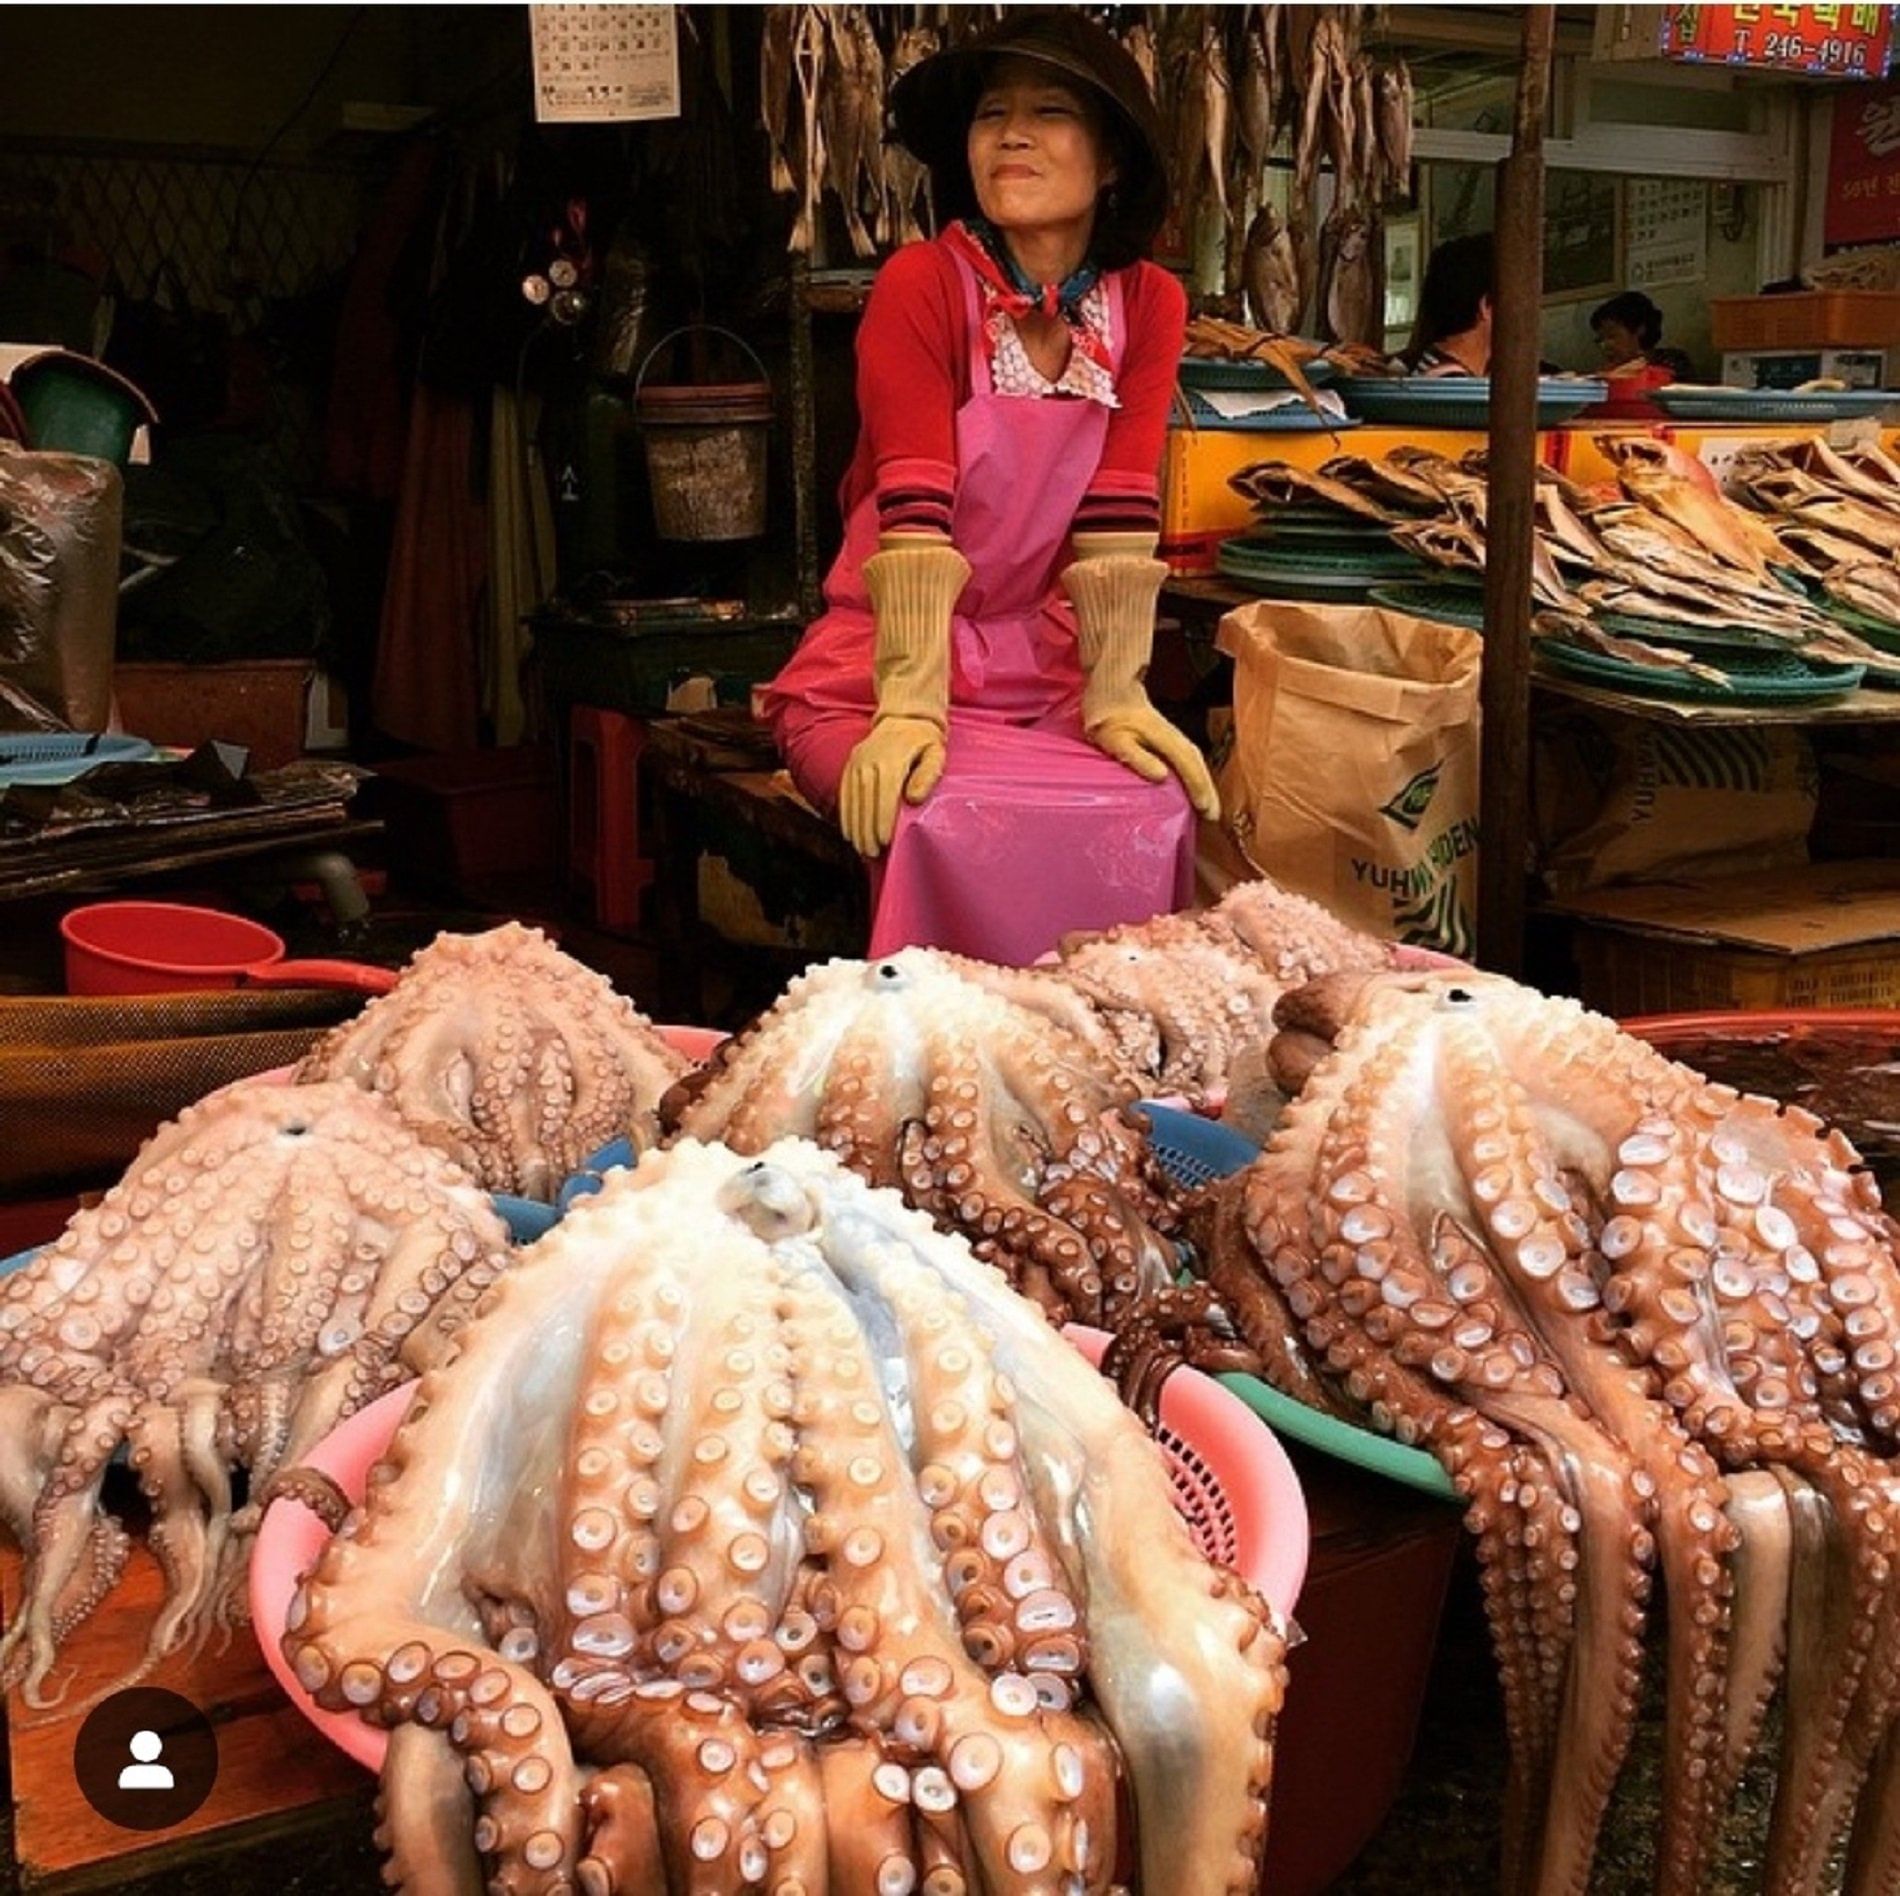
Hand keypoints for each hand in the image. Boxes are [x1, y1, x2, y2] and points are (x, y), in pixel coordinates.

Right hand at [838, 716, 944, 855]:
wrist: (904, 716)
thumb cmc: (925, 741)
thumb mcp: (936, 753)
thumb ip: (927, 775)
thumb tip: (913, 799)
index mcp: (893, 759)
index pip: (885, 794)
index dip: (883, 819)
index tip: (884, 841)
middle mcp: (870, 760)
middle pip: (866, 800)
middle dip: (867, 829)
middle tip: (872, 853)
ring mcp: (858, 760)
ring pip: (853, 798)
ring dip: (855, 826)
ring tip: (861, 848)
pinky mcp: (851, 763)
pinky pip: (845, 791)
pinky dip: (846, 813)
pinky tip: (848, 832)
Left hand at [1088, 705, 1220, 819]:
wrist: (1110, 691)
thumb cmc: (1108, 716)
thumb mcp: (1115, 739)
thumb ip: (1137, 756)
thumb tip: (1162, 776)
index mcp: (1163, 737)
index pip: (1187, 764)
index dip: (1198, 787)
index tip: (1207, 809)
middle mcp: (1174, 737)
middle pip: (1197, 764)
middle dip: (1207, 789)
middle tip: (1215, 816)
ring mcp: (1173, 737)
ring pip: (1195, 762)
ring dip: (1204, 783)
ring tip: (1210, 808)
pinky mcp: (1168, 740)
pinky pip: (1187, 760)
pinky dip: (1195, 775)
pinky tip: (1194, 789)